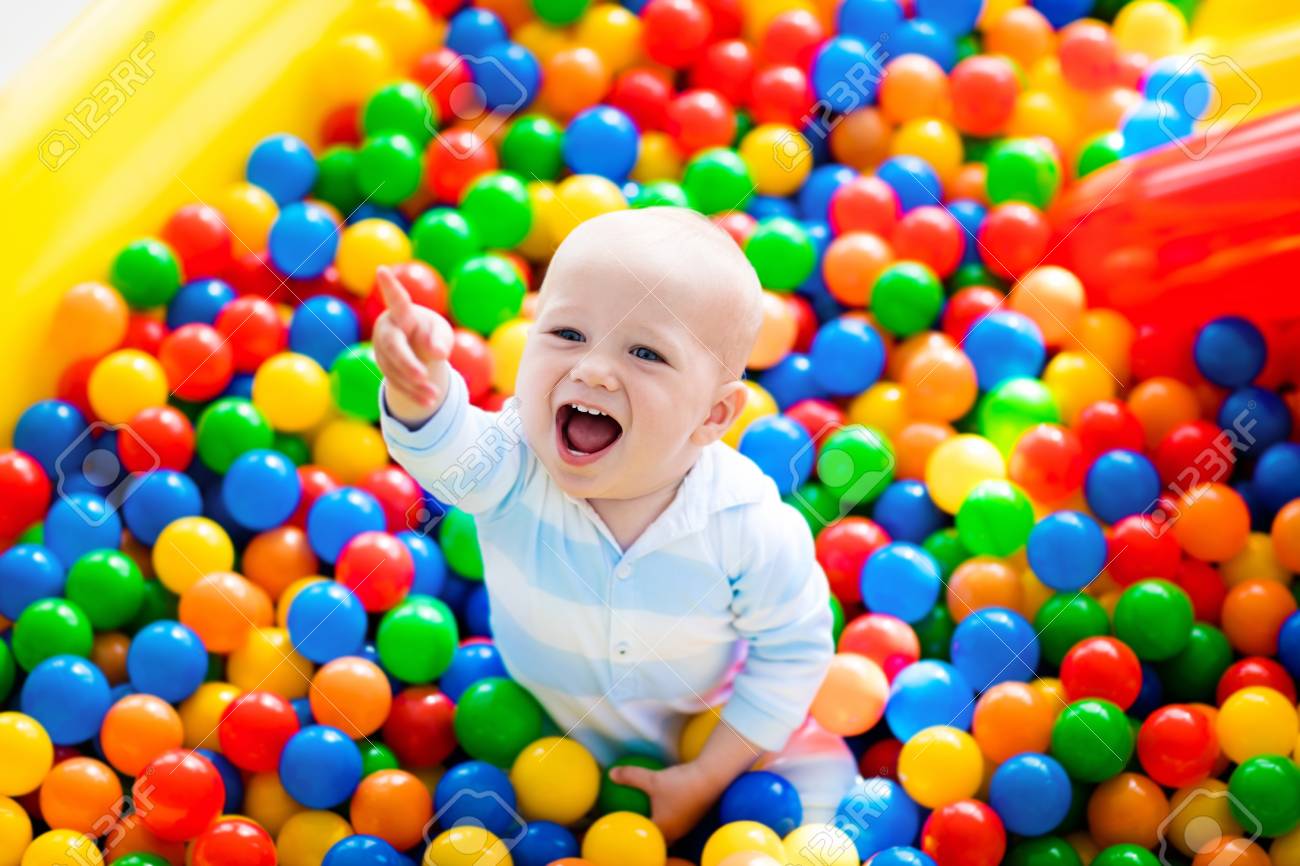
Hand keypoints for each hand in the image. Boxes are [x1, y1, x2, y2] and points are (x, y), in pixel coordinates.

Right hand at [372, 266, 454, 425]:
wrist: (415, 348)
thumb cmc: (430, 333)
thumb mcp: (441, 334)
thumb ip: (439, 340)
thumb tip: (436, 353)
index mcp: (403, 314)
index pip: (397, 300)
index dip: (389, 286)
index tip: (382, 270)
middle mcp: (388, 330)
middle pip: (394, 346)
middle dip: (408, 363)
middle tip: (423, 377)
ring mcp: (382, 351)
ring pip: (395, 370)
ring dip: (415, 385)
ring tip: (435, 396)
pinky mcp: (385, 368)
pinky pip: (397, 383)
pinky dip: (413, 394)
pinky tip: (429, 402)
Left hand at [609, 761, 724, 843]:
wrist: (711, 778)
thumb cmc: (680, 783)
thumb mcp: (651, 780)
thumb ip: (631, 777)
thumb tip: (610, 774)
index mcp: (662, 830)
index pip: (644, 840)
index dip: (632, 838)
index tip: (623, 833)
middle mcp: (675, 833)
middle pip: (656, 840)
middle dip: (645, 836)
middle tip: (632, 828)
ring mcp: (685, 827)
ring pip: (668, 833)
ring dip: (657, 828)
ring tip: (646, 821)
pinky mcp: (693, 817)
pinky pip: (676, 823)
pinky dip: (667, 818)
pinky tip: (663, 806)